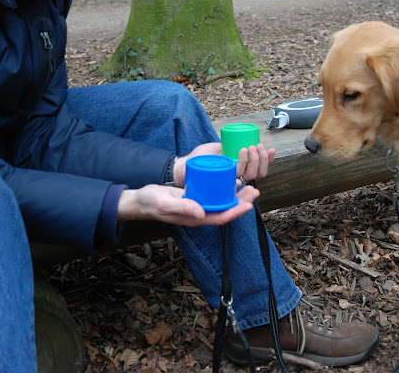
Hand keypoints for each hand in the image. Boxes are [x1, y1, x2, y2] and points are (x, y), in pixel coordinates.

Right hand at [117, 181, 258, 225]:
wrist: (143, 199)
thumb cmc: (153, 203)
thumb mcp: (166, 204)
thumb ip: (182, 208)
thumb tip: (202, 214)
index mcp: (196, 218)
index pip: (221, 217)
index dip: (236, 212)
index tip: (249, 204)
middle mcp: (201, 213)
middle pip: (226, 210)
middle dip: (242, 202)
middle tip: (255, 190)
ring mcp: (199, 206)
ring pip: (222, 202)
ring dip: (237, 196)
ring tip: (250, 185)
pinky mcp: (197, 197)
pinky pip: (215, 195)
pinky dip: (225, 188)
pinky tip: (233, 180)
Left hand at [172, 142, 275, 186]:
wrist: (181, 166)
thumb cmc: (197, 159)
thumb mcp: (216, 149)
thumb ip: (227, 147)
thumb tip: (245, 140)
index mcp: (239, 172)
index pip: (260, 170)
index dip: (269, 161)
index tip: (272, 150)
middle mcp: (236, 180)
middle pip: (259, 174)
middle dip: (263, 159)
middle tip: (258, 146)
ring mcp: (230, 182)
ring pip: (250, 175)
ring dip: (255, 160)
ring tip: (250, 147)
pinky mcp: (222, 182)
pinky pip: (237, 174)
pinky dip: (242, 162)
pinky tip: (242, 151)